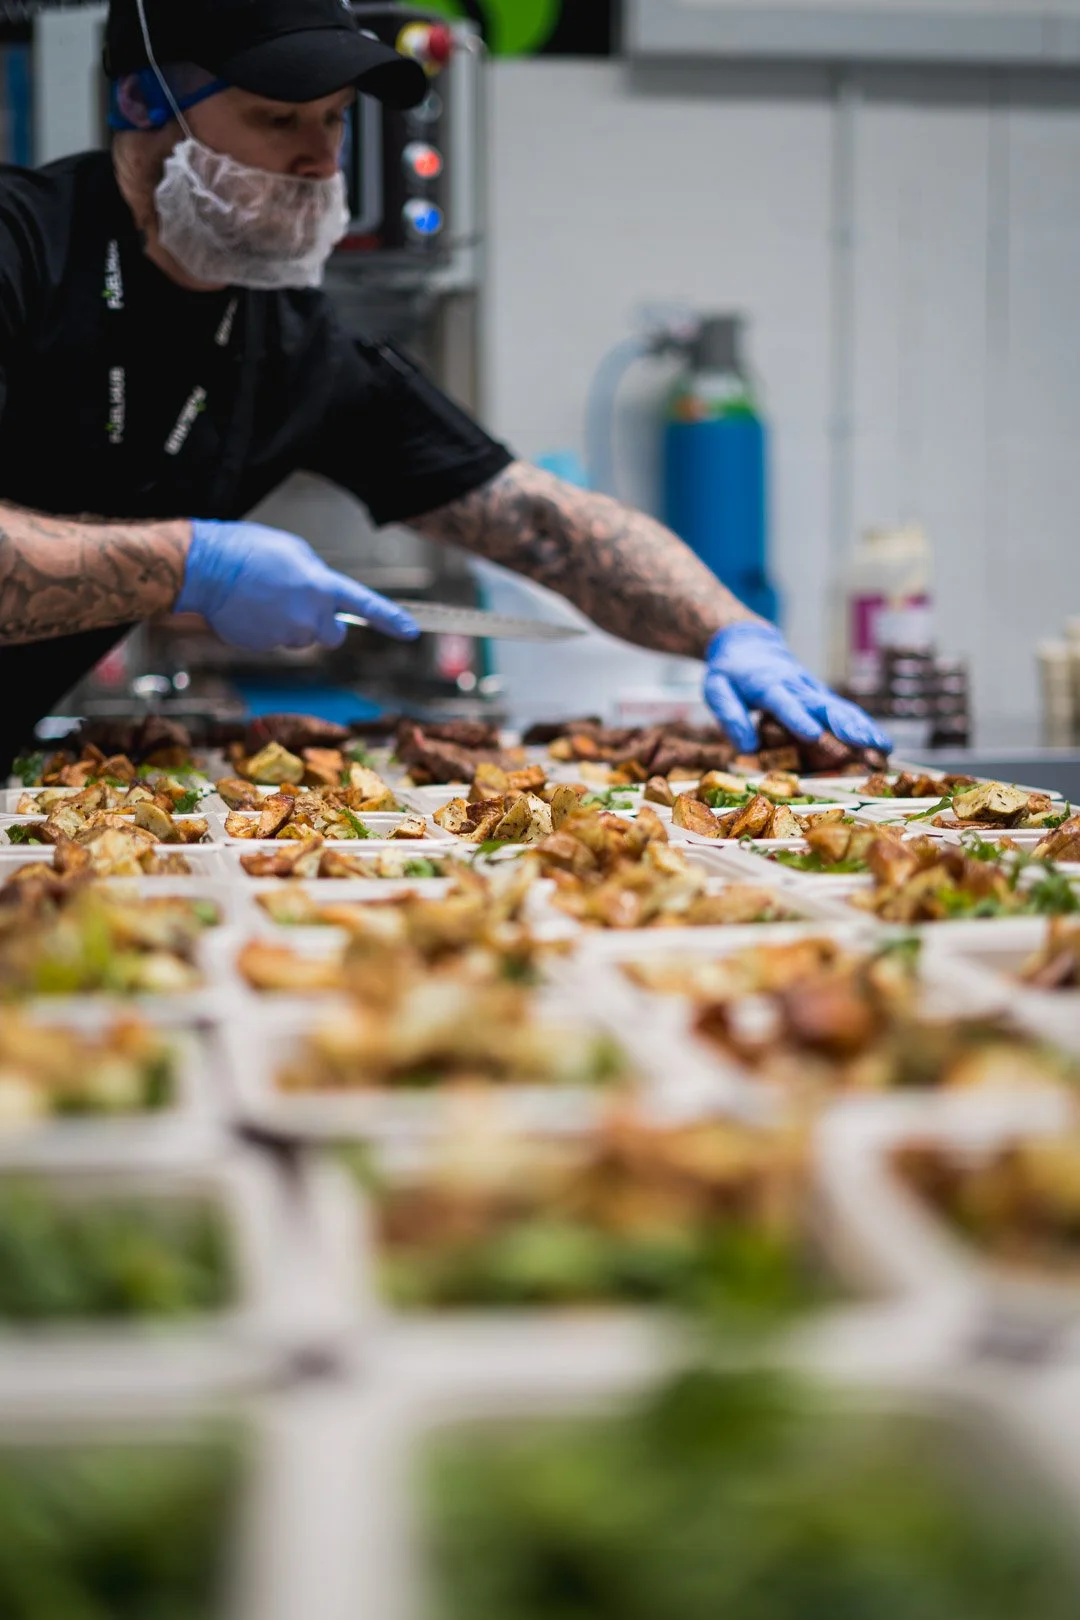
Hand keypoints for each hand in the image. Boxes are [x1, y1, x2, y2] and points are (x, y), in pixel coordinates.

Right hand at [176, 520, 419, 651]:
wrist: (205, 568)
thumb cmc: (248, 551)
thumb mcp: (293, 551)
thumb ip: (316, 576)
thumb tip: (320, 594)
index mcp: (321, 586)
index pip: (365, 604)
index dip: (390, 619)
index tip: (411, 632)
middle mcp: (309, 615)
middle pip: (332, 635)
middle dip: (322, 626)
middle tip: (299, 604)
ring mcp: (287, 635)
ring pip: (300, 638)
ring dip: (289, 624)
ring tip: (264, 598)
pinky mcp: (265, 646)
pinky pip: (275, 641)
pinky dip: (266, 629)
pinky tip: (250, 609)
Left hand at [704, 622, 890, 753]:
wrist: (747, 645)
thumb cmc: (730, 672)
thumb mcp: (716, 689)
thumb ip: (730, 715)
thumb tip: (748, 747)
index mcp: (768, 685)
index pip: (784, 703)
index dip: (798, 719)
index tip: (814, 735)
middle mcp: (796, 686)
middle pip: (823, 705)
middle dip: (845, 725)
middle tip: (864, 743)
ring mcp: (811, 690)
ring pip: (841, 709)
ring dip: (863, 728)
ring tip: (883, 748)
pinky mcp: (820, 697)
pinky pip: (845, 713)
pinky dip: (864, 727)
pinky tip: (882, 745)